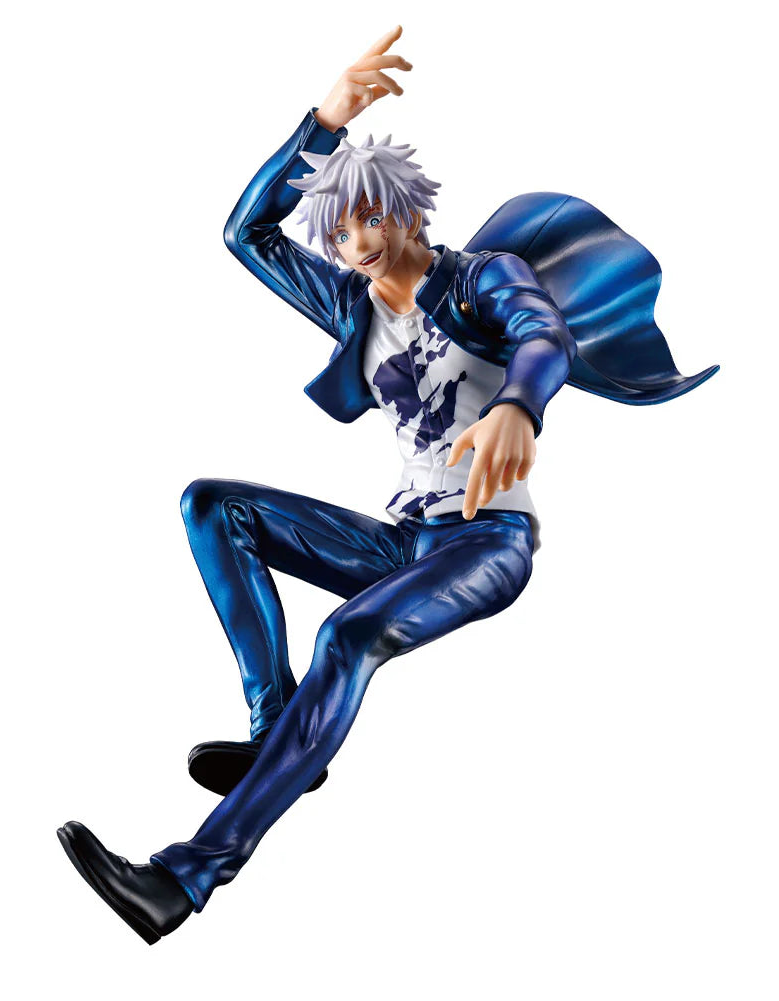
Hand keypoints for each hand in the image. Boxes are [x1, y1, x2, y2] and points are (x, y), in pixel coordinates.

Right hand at [314, 25, 411, 132]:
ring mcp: (350, 78)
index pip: (375, 50)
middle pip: (379, 59)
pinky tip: (367, 104)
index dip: (387, 39)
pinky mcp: (347, 89)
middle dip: (397, 61)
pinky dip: (371, 98)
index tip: (399, 28)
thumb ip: (377, 90)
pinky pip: (367, 92)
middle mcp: (355, 70)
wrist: (329, 118)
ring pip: (377, 75)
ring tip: (400, 92)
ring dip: (392, 84)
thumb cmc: (347, 106)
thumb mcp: (366, 97)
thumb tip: (389, 88)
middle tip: (410, 67)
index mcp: (359, 69)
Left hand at [446, 404, 536, 519]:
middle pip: (491, 489)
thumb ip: (457, 449)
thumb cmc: (488, 426)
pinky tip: (514, 460)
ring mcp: (516, 458)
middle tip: (483, 497)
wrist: (516, 412)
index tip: (468, 515)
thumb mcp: (469, 434)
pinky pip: (520, 478)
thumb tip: (449, 465)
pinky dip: (516, 473)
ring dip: (502, 482)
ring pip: (506, 486)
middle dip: (486, 495)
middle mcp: (500, 457)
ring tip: (501, 467)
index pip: (475, 482)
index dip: (471, 500)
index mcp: (483, 453)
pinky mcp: (529, 459)